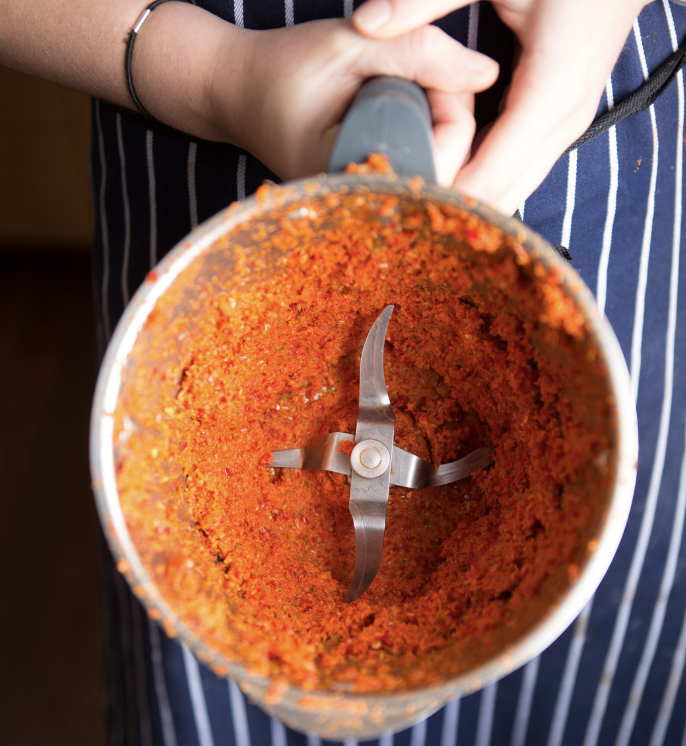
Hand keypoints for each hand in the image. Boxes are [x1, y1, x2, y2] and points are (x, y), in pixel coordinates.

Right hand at [210, 18, 498, 184]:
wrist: (239, 96)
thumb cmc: (283, 69)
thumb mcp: (349, 44)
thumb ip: (418, 52)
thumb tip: (488, 72)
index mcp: (353, 176)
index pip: (442, 156)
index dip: (454, 103)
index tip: (431, 65)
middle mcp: (363, 207)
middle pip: (449, 172)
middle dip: (453, 117)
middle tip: (427, 74)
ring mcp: (367, 208)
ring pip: (440, 177)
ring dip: (443, 129)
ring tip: (414, 91)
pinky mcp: (370, 199)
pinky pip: (421, 179)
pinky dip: (430, 143)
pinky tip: (415, 118)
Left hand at [353, 0, 648, 214]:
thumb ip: (426, 0)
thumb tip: (366, 22)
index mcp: (550, 92)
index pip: (489, 178)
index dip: (444, 201)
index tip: (397, 213)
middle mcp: (563, 121)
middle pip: (501, 197)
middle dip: (450, 211)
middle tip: (394, 218)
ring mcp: (564, 126)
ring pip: (510, 190)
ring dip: (464, 199)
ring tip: (410, 204)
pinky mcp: (557, 123)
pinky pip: (515, 168)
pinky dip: (479, 180)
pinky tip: (441, 180)